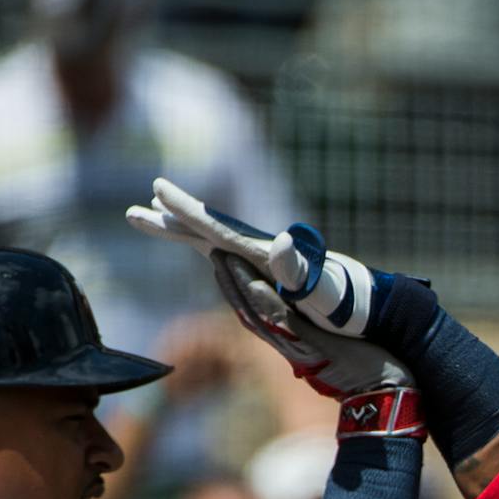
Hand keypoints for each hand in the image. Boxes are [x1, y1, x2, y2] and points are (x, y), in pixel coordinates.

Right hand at [129, 177, 377, 337]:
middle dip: (170, 220)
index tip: (157, 189)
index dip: (186, 211)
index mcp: (260, 252)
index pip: (215, 227)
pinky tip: (199, 246)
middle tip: (134, 210)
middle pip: (205, 230)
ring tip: (155, 218)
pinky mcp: (268, 272)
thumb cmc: (341, 302)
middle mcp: (257, 251)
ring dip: (182, 229)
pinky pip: (225, 254)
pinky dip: (204, 245)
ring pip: (211, 241)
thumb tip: (283, 242)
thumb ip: (298, 267)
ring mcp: (262, 261)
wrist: (364, 310)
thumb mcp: (319, 287)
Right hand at [206, 253, 422, 439]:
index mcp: (292, 341)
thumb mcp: (333, 344)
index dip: (236, 290)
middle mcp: (290, 344)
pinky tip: (257, 283)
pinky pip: (286, 321)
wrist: (385, 391)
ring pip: (260, 314)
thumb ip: (315, 331)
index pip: (255, 314)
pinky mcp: (316, 346)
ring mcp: (300, 345)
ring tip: (224, 258)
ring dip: (239, 286)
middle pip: (248, 311)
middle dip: (229, 283)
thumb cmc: (364, 366)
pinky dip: (268, 302)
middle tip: (214, 253)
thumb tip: (307, 314)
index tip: (223, 264)